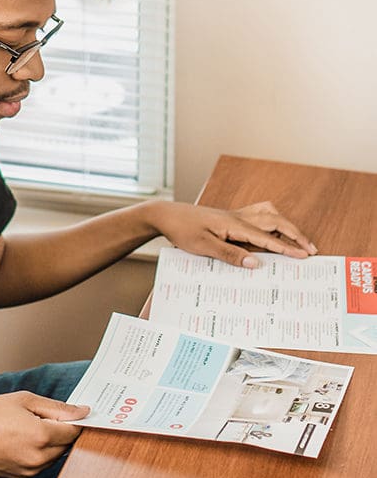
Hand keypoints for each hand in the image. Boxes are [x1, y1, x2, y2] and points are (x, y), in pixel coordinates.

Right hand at [0, 391, 88, 477]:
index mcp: (41, 436)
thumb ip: (56, 407)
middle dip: (64, 428)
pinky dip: (41, 449)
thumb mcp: (24, 400)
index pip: (74, 430)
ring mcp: (30, 470)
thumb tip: (80, 411)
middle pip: (67, 444)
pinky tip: (24, 435)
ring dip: (52, 439)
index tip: (78, 409)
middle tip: (48, 412)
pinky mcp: (21, 476)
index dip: (77, 418)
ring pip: (55, 454)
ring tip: (30, 422)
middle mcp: (38, 458)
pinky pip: (42, 462)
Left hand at [147, 200, 316, 267]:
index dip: (287, 247)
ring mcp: (234, 215)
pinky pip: (256, 215)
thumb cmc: (183, 230)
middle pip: (275, 221)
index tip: (304, 255)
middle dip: (295, 234)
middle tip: (310, 248)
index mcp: (234, 225)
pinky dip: (270, 221)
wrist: (167, 215)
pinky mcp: (228, 217)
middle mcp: (238, 217)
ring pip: (267, 214)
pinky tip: (271, 229)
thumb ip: (230, 255)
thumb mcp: (204, 247)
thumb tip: (256, 263)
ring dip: (284, 224)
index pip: (267, 237)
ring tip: (297, 237)